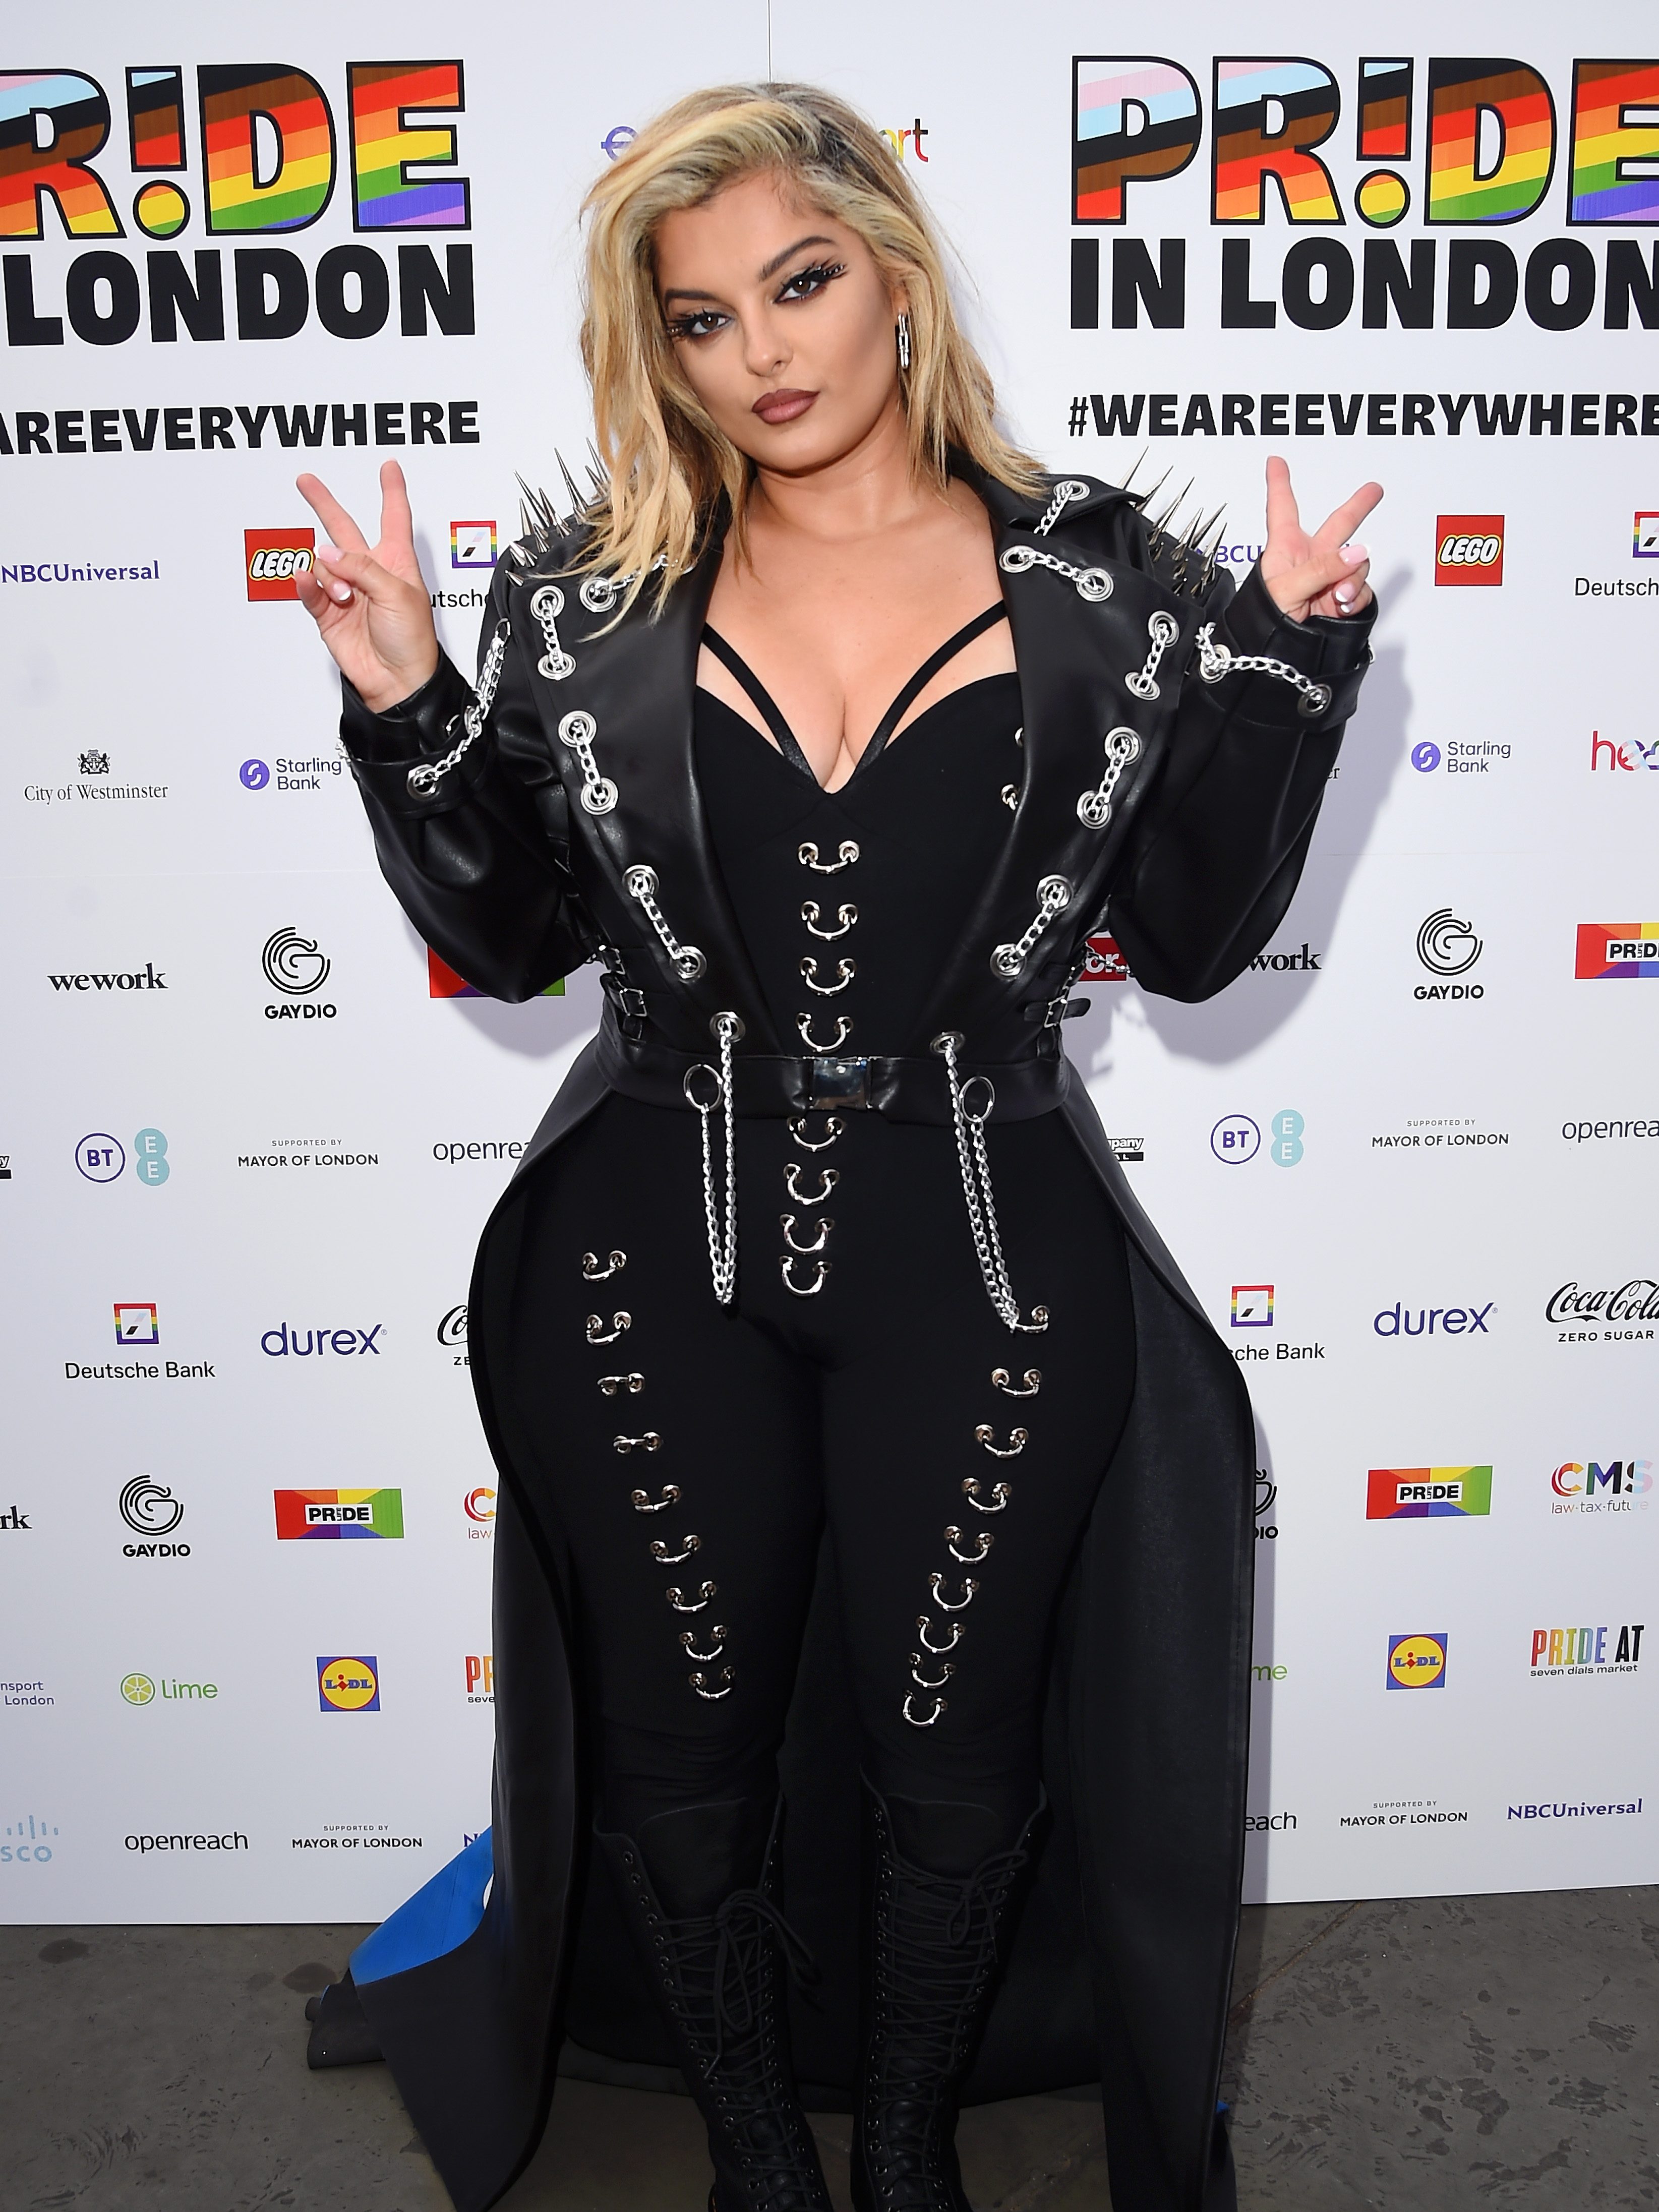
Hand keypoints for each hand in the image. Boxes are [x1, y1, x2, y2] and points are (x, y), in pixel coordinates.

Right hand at [294, 460, 439, 711]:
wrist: (398, 681)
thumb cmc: (413, 641)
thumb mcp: (398, 594)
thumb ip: (362, 567)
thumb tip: (328, 553)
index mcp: (396, 562)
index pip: (393, 517)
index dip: (391, 491)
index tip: (389, 468)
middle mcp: (369, 572)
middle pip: (343, 528)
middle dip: (324, 503)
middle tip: (306, 481)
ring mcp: (346, 591)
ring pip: (322, 561)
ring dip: (329, 573)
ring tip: (344, 595)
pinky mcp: (327, 611)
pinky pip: (309, 588)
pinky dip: (308, 584)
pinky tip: (310, 583)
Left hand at [1260, 458, 1381, 621]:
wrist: (1276, 656)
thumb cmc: (1264, 621)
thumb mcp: (1285, 589)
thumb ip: (1321, 568)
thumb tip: (1356, 553)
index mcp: (1285, 549)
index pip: (1282, 508)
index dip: (1279, 483)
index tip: (1275, 462)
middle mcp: (1310, 558)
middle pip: (1339, 525)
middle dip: (1358, 506)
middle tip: (1374, 490)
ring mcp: (1330, 578)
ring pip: (1358, 561)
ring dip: (1353, 576)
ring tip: (1337, 596)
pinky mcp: (1344, 597)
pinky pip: (1362, 588)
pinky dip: (1356, 596)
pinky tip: (1342, 605)